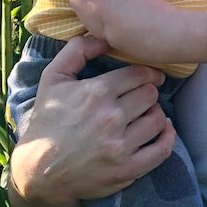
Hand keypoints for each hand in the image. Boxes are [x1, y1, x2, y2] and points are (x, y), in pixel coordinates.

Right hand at [8, 35, 176, 206]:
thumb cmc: (48, 120)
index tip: (146, 78)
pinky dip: (167, 137)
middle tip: (142, 97)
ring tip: (146, 114)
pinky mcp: (127, 169)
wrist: (39, 170)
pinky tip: (162, 130)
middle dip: (148, 93)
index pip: (140, 74)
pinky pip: (162, 150)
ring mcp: (121, 145)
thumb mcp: (53, 79)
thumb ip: (77, 51)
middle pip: (151, 95)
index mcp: (97, 92)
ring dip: (155, 114)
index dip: (146, 74)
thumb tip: (103, 36)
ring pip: (158, 119)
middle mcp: (111, 117)